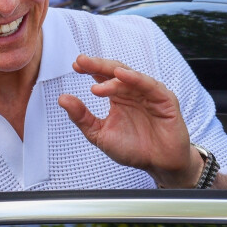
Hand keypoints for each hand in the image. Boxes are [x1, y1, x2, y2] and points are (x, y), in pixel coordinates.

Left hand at [58, 55, 203, 186]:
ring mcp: (149, 93)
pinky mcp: (165, 99)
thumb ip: (82, 117)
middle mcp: (133, 91)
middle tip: (81, 62)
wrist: (158, 165)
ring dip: (112, 77)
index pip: (102, 76)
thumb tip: (62, 99)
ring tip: (96, 81)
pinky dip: (136, 78)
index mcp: (118, 96)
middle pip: (114, 72)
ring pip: (129, 77)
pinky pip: (149, 85)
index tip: (75, 66)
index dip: (90, 68)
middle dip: (97, 65)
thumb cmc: (132, 148)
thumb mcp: (100, 134)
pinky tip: (121, 76)